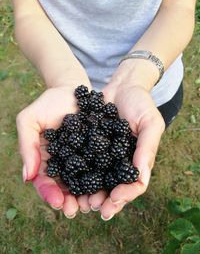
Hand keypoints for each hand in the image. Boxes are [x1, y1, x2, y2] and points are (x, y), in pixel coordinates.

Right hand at [16, 81, 91, 217]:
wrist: (71, 89)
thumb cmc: (48, 103)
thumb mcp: (29, 120)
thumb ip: (27, 146)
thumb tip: (28, 177)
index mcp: (46, 160)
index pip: (45, 181)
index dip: (50, 193)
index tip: (58, 202)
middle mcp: (65, 163)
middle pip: (66, 187)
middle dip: (71, 201)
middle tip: (77, 210)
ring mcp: (82, 159)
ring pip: (85, 182)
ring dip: (89, 195)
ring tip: (95, 204)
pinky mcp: (99, 151)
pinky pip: (101, 167)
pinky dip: (104, 178)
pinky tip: (109, 187)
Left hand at [88, 79, 164, 219]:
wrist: (122, 86)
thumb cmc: (140, 103)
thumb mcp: (150, 123)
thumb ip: (147, 148)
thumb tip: (141, 178)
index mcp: (136, 160)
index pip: (134, 185)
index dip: (124, 195)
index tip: (112, 200)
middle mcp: (119, 161)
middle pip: (113, 187)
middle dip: (103, 199)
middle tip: (92, 207)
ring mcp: (104, 155)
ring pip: (96, 179)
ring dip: (87, 192)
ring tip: (77, 201)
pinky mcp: (90, 145)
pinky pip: (83, 161)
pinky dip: (76, 172)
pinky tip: (67, 180)